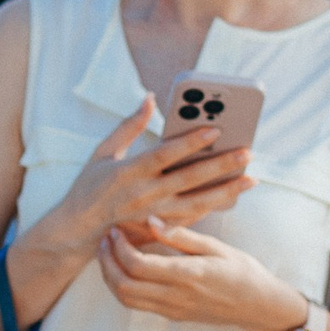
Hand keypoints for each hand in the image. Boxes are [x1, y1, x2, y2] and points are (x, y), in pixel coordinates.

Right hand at [30, 96, 253, 259]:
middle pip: (189, 178)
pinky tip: (232, 195)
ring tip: (251, 178)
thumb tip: (149, 99)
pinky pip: (192, 218)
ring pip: (198, 203)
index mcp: (128, 172)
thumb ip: (129, 126)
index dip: (190, 142)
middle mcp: (143, 195)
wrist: (79, 231)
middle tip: (248, 151)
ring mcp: (153, 216)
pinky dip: (213, 207)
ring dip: (227, 191)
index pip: (165, 154)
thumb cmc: (90, 187)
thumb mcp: (103, 153)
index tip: (215, 129)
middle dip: (221, 164)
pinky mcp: (159, 230)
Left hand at [96, 218, 305, 330]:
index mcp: (187, 275)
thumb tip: (151, 219)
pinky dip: (122, 287)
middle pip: (123, 286)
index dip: (119, 248)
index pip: (138, 265)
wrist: (260, 307)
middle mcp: (176, 296)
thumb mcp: (217, 247)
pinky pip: (137, 305)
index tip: (115, 230)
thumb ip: (181, 236)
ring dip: (111, 277)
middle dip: (106, 263)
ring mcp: (172, 309)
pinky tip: (124, 268)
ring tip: (109, 254)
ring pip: (126, 299)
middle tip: (104, 240)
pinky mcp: (172, 316)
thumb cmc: (243, 271)